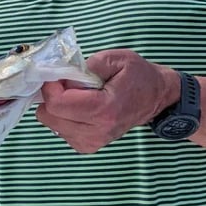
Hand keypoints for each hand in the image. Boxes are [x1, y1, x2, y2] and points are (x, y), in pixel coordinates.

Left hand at [36, 49, 178, 152]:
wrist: (156, 98)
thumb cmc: (138, 76)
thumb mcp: (116, 59)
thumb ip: (87, 66)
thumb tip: (63, 77)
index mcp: (104, 109)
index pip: (57, 104)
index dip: (51, 86)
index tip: (58, 74)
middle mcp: (97, 131)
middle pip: (49, 116)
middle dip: (51, 96)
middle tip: (66, 83)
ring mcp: (92, 142)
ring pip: (52, 124)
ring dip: (57, 107)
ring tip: (77, 95)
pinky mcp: (87, 146)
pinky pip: (60, 130)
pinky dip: (63, 116)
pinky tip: (79, 107)